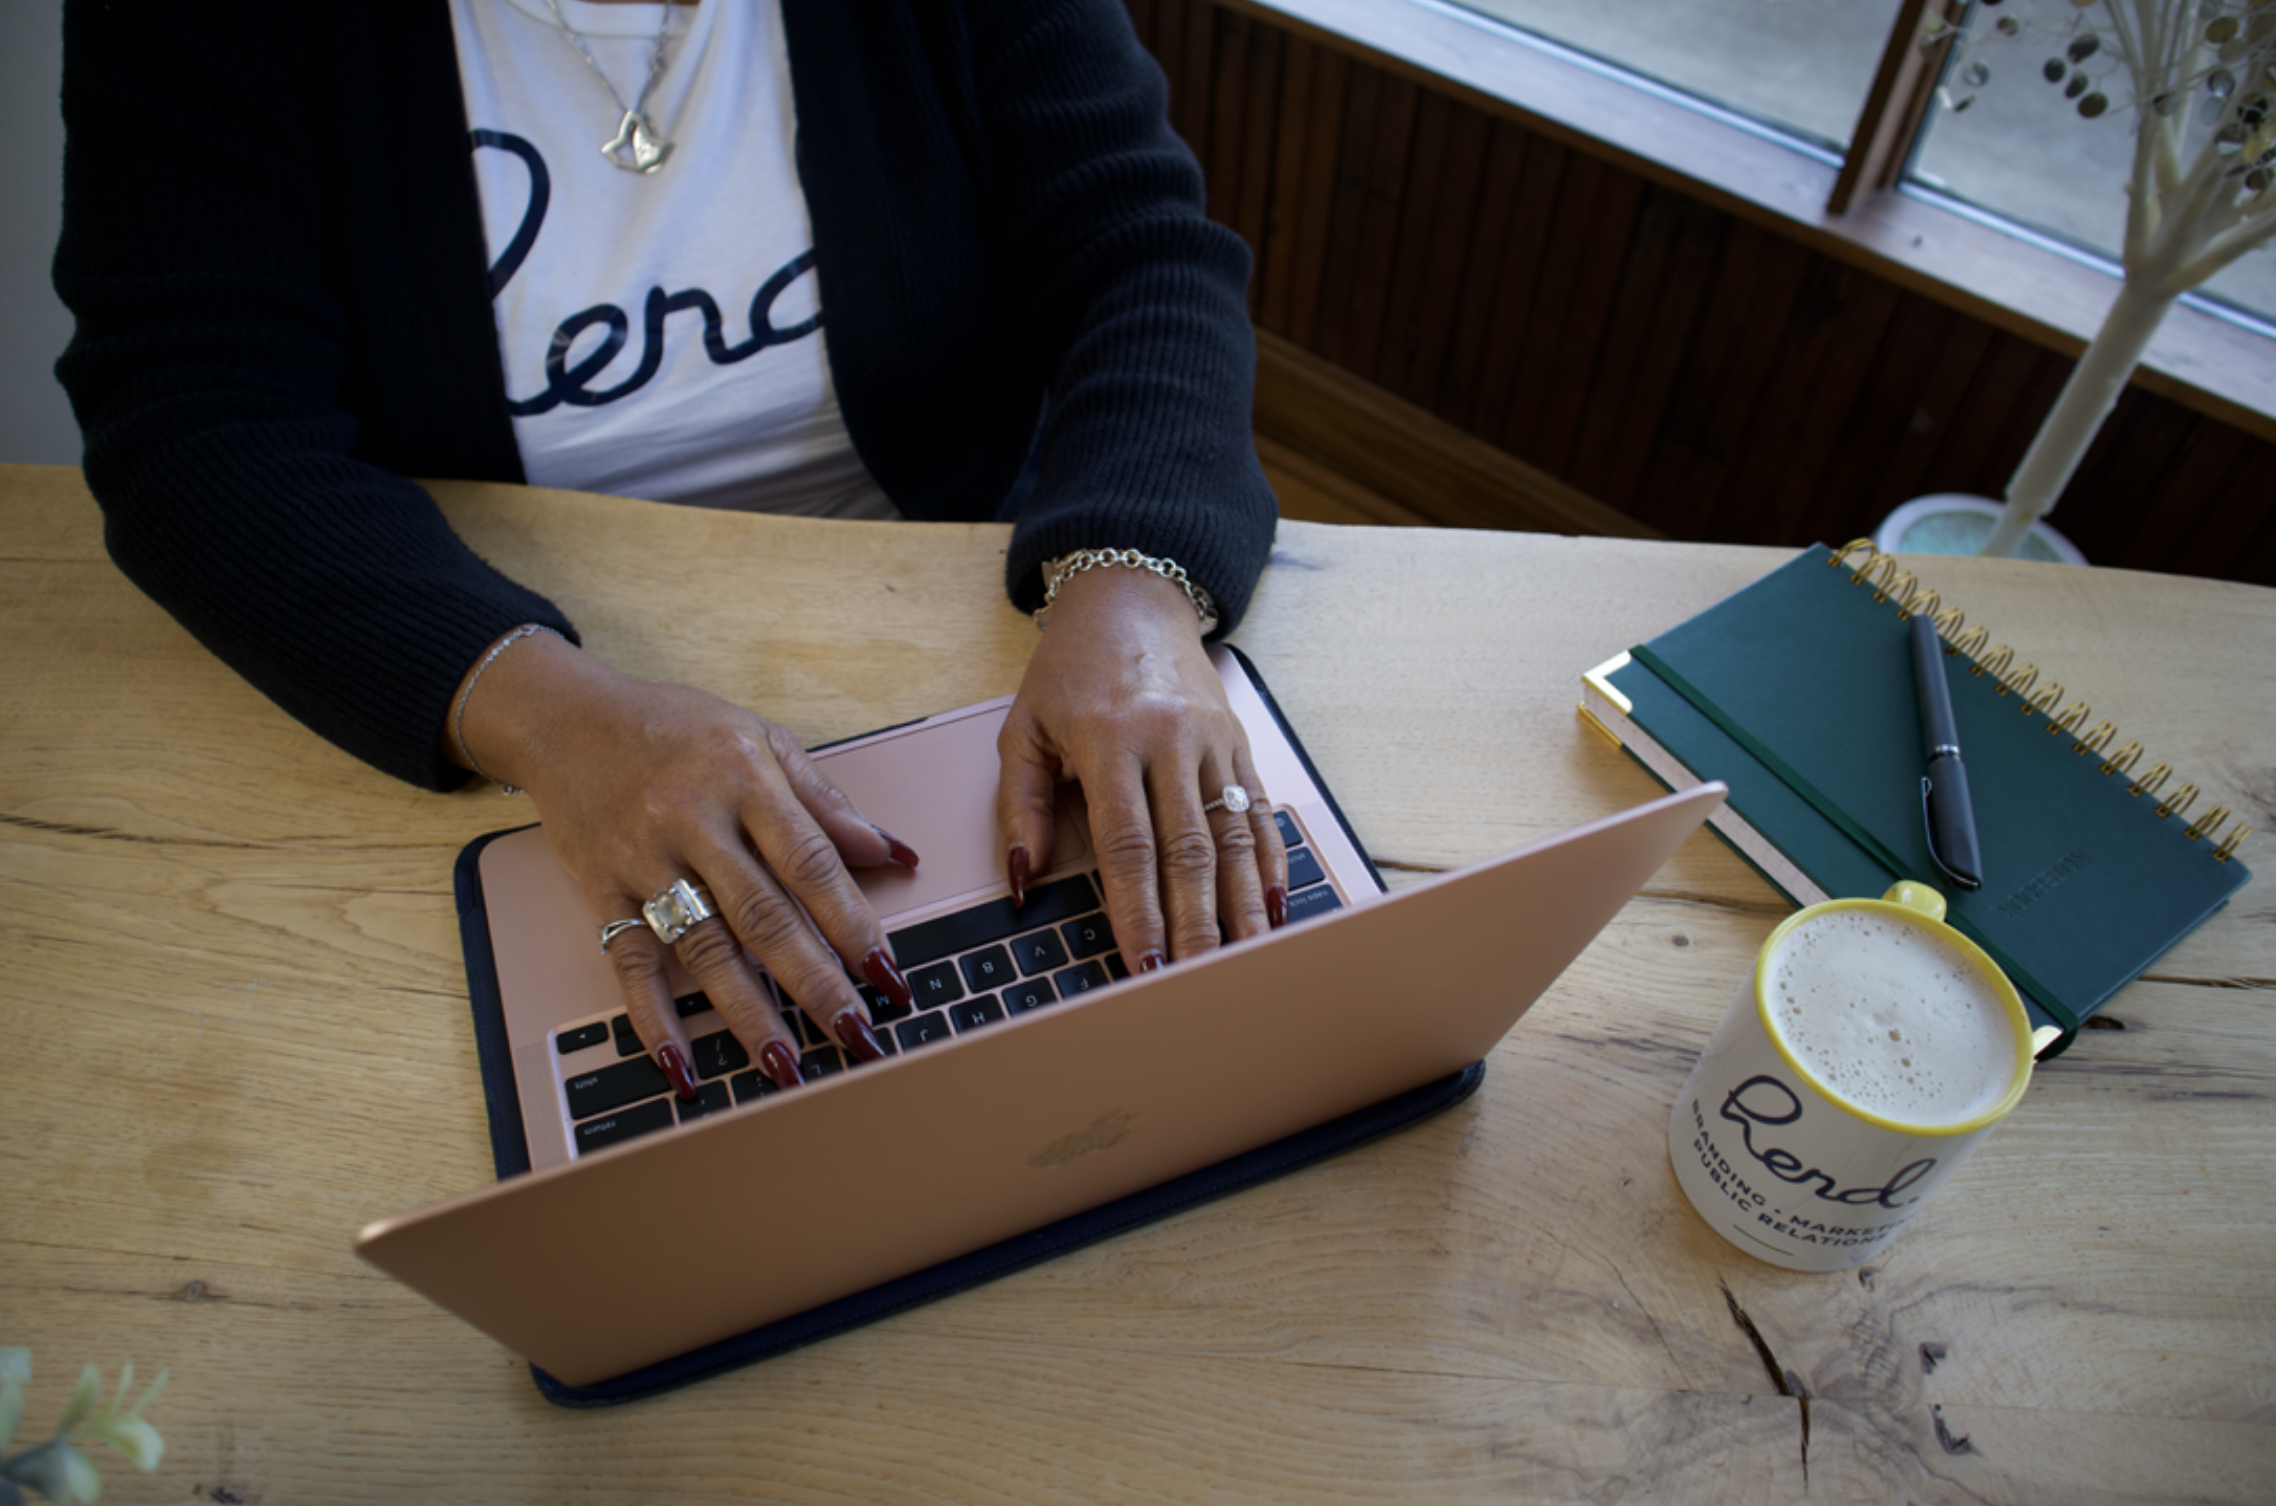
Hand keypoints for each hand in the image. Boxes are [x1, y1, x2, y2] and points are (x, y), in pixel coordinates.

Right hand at [449, 631, 915, 1099]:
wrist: (568, 719)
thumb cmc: (675, 727)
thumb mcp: (761, 739)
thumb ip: (826, 801)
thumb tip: (893, 852)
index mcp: (745, 779)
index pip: (811, 864)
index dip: (854, 923)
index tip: (887, 974)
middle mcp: (694, 821)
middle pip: (763, 916)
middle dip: (814, 983)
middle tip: (856, 1034)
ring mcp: (644, 859)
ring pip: (704, 949)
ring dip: (747, 1014)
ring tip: (786, 1065)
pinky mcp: (602, 889)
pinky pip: (630, 963)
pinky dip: (655, 1019)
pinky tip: (682, 1066)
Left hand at [996, 567, 1288, 973]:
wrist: (1130, 600)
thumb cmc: (1070, 671)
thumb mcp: (1024, 729)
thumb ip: (1019, 806)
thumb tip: (1022, 879)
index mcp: (1110, 738)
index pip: (1128, 844)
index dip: (1139, 911)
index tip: (1143, 964)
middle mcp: (1170, 740)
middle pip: (1189, 851)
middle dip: (1195, 925)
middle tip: (1196, 984)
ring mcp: (1213, 741)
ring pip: (1234, 838)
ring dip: (1240, 907)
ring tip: (1245, 961)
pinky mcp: (1240, 742)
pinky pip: (1259, 812)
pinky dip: (1268, 864)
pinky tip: (1273, 909)